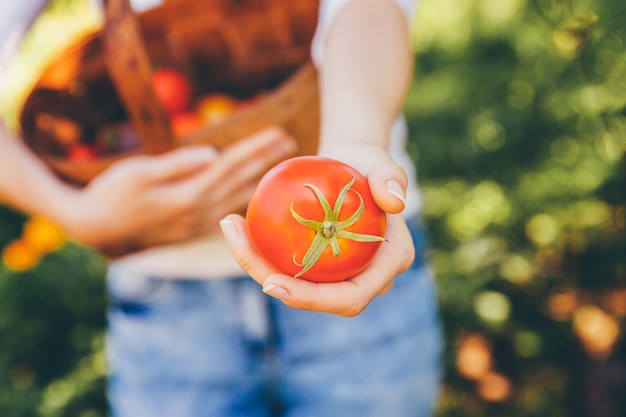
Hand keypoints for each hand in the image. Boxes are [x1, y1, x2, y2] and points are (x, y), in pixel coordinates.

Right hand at [62, 127, 295, 253]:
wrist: (92, 228)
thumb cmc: (110, 193)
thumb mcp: (137, 173)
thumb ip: (176, 164)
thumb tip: (212, 153)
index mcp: (187, 196)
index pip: (230, 167)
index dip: (255, 149)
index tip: (280, 133)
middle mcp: (198, 214)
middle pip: (240, 182)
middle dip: (265, 161)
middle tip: (290, 144)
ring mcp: (196, 226)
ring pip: (236, 199)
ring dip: (258, 180)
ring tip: (278, 165)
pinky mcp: (190, 231)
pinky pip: (225, 213)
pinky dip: (242, 200)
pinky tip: (251, 193)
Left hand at [220, 145, 414, 316]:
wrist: (352, 165)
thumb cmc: (369, 162)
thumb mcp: (381, 161)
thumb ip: (391, 177)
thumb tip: (395, 202)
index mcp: (388, 264)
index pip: (350, 297)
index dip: (310, 299)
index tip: (270, 283)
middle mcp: (367, 278)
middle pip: (316, 297)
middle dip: (272, 282)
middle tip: (238, 245)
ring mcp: (342, 274)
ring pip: (296, 284)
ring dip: (258, 264)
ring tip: (231, 228)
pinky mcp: (320, 265)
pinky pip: (289, 266)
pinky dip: (261, 251)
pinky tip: (237, 224)